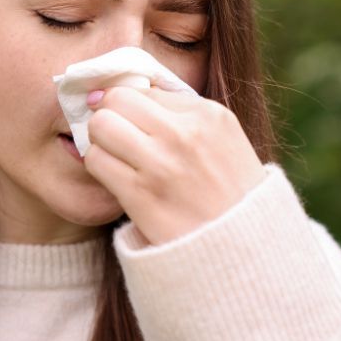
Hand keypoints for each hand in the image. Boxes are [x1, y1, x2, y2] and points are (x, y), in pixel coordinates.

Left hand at [83, 86, 268, 245]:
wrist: (243, 251)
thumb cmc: (229, 194)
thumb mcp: (223, 140)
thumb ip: (182, 113)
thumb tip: (128, 91)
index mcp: (209, 115)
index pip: (145, 89)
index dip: (131, 106)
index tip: (131, 122)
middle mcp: (185, 134)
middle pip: (116, 99)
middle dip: (110, 115)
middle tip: (117, 137)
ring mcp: (162, 164)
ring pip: (101, 126)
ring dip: (101, 141)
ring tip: (117, 158)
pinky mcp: (141, 195)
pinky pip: (96, 161)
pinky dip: (99, 167)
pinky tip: (116, 178)